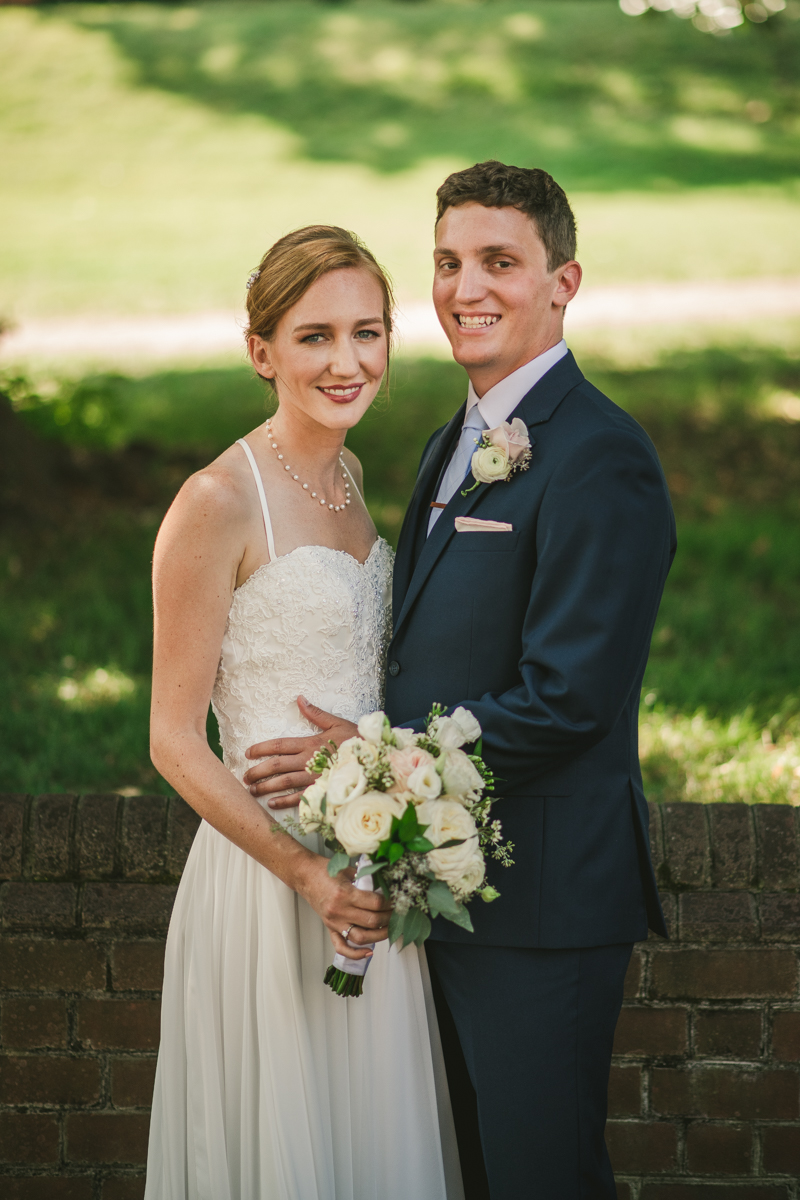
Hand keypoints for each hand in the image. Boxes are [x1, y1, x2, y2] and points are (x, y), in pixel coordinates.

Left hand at [243, 696, 357, 807]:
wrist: (376, 759)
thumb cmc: (357, 740)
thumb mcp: (337, 723)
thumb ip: (316, 713)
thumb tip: (300, 698)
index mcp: (310, 743)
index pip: (279, 745)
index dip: (261, 749)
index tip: (247, 753)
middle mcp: (308, 760)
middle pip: (277, 765)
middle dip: (258, 771)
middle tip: (244, 776)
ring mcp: (314, 777)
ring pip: (284, 782)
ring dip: (266, 787)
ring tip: (252, 790)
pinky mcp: (322, 791)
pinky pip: (299, 798)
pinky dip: (284, 802)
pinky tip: (272, 803)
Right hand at [297, 857, 391, 959]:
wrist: (304, 875)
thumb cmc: (324, 870)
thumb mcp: (348, 870)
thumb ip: (365, 879)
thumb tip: (385, 886)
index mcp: (345, 893)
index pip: (375, 903)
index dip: (389, 903)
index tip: (397, 900)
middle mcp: (339, 910)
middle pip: (371, 921)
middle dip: (388, 918)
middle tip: (397, 913)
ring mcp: (334, 921)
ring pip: (361, 937)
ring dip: (379, 936)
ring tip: (389, 929)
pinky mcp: (329, 927)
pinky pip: (341, 946)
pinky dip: (355, 953)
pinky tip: (368, 952)